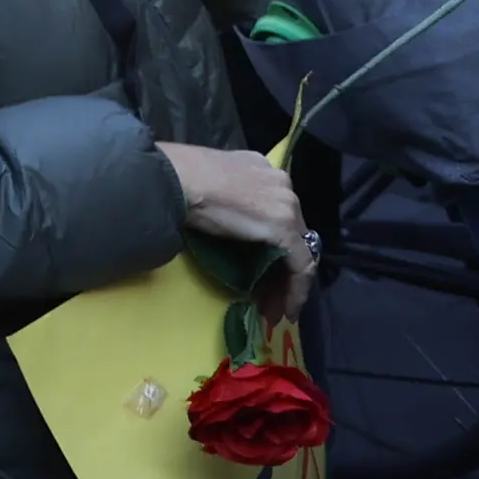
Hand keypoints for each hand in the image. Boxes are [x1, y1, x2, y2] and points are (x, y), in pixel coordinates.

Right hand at [159, 140, 317, 314]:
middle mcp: (282, 184)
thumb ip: (229, 197)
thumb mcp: (211, 182)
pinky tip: (285, 309)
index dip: (272, 246)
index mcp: (263, 169)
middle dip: (282, 269)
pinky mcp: (285, 228)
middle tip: (268, 298)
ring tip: (272, 309)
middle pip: (291, 235)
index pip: (278, 214)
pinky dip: (295, 290)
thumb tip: (226, 220)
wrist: (177, 179)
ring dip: (287, 284)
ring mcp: (287, 205)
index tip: (261, 271)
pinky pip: (301, 266)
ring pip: (298, 251)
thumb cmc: (180, 178)